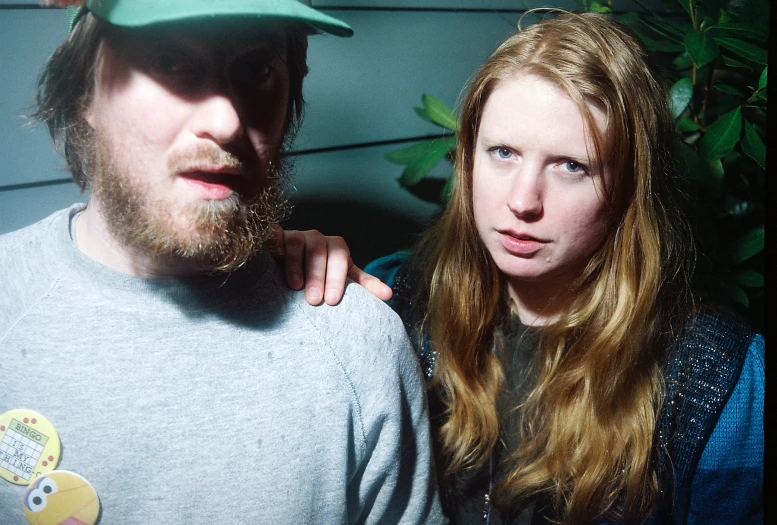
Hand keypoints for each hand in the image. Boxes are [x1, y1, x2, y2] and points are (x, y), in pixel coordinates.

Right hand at [269, 226, 392, 305]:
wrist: (296, 265)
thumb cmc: (325, 275)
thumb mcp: (345, 278)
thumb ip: (365, 285)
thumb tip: (389, 295)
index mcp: (336, 247)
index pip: (340, 257)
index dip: (337, 278)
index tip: (333, 300)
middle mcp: (316, 238)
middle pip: (318, 252)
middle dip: (317, 276)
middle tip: (314, 301)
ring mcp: (295, 235)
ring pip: (297, 243)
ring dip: (296, 265)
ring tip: (295, 287)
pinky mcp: (275, 237)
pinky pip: (275, 237)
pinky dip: (275, 246)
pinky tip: (274, 260)